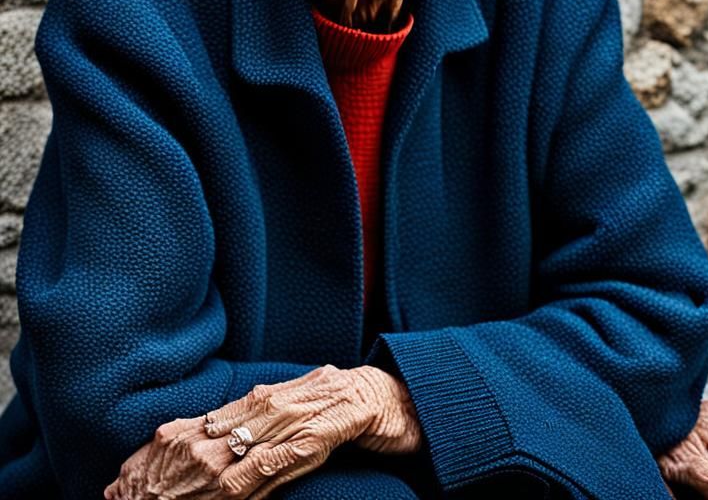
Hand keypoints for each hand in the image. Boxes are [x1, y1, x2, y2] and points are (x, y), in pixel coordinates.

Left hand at [103, 364, 422, 499]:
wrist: (388, 396)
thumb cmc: (341, 405)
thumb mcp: (295, 410)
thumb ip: (261, 420)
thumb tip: (219, 435)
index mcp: (266, 396)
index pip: (210, 418)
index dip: (175, 441)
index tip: (141, 463)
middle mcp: (274, 401)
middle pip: (217, 433)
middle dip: (181, 461)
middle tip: (149, 487)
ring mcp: (295, 418)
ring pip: (241, 446)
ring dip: (208, 473)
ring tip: (180, 495)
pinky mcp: (317, 435)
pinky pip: (279, 459)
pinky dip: (253, 475)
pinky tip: (234, 489)